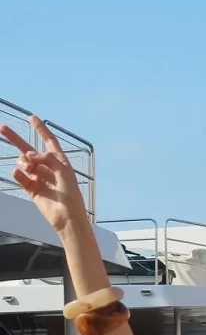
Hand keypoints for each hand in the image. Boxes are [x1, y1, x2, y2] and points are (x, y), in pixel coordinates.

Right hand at [0, 116, 88, 233]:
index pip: (49, 142)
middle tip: (2, 128)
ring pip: (24, 162)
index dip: (41, 129)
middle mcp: (48, 168)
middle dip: (17, 139)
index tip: (31, 117)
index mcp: (59, 162)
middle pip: (30, 149)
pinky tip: (19, 172)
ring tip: (28, 168)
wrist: (66, 217)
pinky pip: (21, 177)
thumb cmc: (70, 195)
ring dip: (23, 162)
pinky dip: (18, 173)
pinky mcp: (32, 189)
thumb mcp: (62, 171)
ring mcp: (39, 178)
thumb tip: (29, 154)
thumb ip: (47, 158)